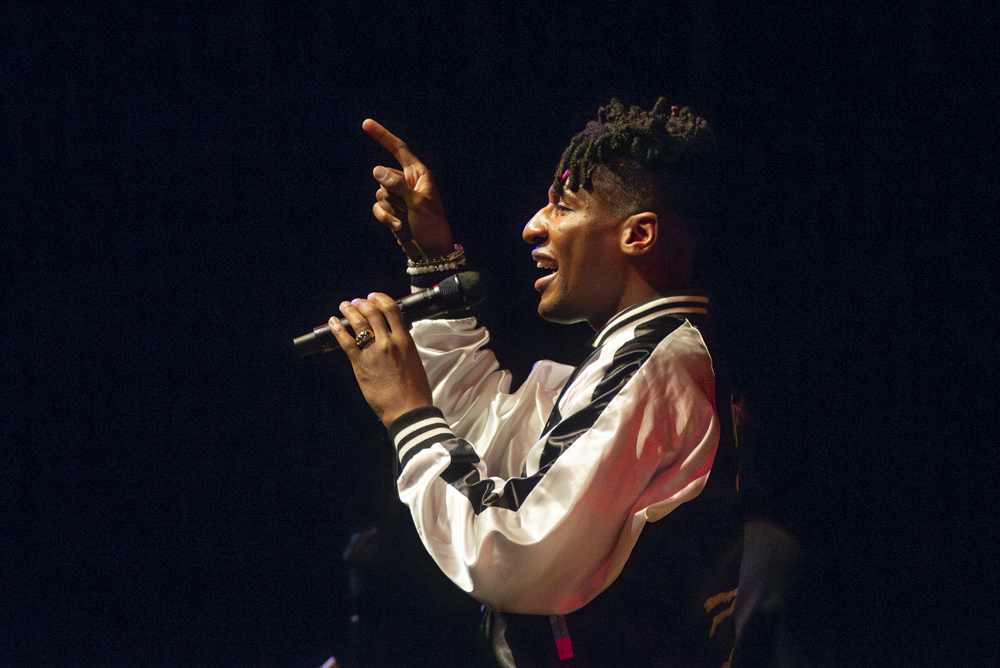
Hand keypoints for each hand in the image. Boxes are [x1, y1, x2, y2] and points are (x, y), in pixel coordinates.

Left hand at [328, 292, 432, 426]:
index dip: (380, 299)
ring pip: (358, 323)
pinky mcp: (360, 364)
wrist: (407, 409)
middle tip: (357, 301)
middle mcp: (388, 342)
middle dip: (362, 303)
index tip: (373, 297)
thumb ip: (403, 346)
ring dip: (349, 311)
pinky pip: (345, 342)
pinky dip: (338, 329)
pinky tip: (333, 322)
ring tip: (345, 306)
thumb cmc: (415, 390)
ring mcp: (373, 352)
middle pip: (372, 312)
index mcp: (405, 340)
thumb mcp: (414, 360)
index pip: (391, 309)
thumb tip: (393, 337)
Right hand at [362, 119, 453, 259]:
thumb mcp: (418, 203)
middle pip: (384, 176)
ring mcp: (398, 197)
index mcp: (419, 174)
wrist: (430, 252)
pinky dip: (385, 218)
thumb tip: (376, 170)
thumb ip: (398, 186)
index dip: (383, 136)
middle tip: (409, 209)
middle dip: (391, 194)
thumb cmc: (432, 226)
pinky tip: (398, 228)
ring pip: (379, 193)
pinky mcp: (391, 210)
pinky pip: (377, 207)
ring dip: (390, 209)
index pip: (399, 149)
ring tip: (406, 220)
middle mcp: (407, 182)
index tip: (366, 124)